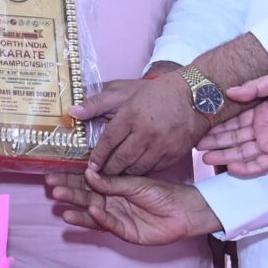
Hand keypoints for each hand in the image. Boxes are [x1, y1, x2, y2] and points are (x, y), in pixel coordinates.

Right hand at [46, 166, 221, 247]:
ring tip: (62, 207)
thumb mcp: (135, 183)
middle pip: (86, 198)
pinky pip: (109, 224)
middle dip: (69, 193)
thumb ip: (111, 182)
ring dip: (78, 210)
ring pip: (93, 214)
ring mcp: (116, 218)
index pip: (86, 183)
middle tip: (53, 189)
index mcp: (112, 188)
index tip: (52, 176)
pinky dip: (100, 218)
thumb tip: (88, 173)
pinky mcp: (125, 232)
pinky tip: (91, 211)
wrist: (183, 209)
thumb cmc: (161, 192)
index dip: (70, 180)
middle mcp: (111, 203)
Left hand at [83, 73, 206, 177]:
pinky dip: (142, 171)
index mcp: (131, 115)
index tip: (90, 166)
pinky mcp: (173, 154)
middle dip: (108, 170)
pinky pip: (152, 169)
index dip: (97, 157)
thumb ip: (96, 103)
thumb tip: (72, 111)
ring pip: (136, 168)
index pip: (108, 142)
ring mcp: (161, 145)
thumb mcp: (123, 91)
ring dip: (124, 173)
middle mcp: (145, 132)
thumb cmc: (156, 93)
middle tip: (99, 175)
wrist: (196, 97)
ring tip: (115, 174)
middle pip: (121, 159)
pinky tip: (134, 169)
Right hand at [198, 72, 267, 176]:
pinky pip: (259, 164)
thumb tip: (229, 92)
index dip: (218, 127)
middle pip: (234, 139)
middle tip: (198, 147)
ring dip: (225, 156)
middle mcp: (261, 130)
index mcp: (259, 113)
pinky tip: (230, 168)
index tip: (201, 130)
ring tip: (206, 158)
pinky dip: (245, 167)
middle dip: (216, 143)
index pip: (234, 122)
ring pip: (242, 152)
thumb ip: (252, 88)